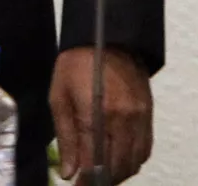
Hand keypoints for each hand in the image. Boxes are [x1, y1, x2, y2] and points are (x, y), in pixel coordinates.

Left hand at [50, 47, 152, 181]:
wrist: (107, 36)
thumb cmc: (75, 63)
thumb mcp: (59, 94)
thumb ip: (65, 135)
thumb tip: (68, 171)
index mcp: (95, 113)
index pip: (93, 161)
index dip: (85, 179)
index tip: (76, 184)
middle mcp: (121, 119)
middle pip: (116, 166)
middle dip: (102, 180)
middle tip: (88, 181)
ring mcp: (138, 117)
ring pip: (133, 162)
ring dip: (118, 173)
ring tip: (101, 173)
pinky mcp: (148, 114)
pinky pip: (144, 149)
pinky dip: (132, 161)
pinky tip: (118, 159)